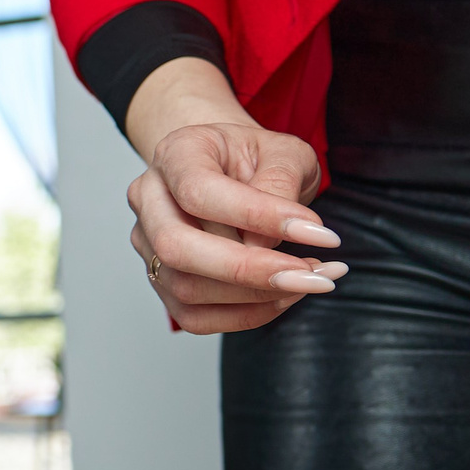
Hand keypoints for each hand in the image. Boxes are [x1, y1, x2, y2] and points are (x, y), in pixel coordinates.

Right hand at [121, 58, 340, 333]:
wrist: (230, 169)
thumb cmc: (256, 157)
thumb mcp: (284, 152)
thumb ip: (280, 184)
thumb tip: (270, 242)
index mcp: (174, 155)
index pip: (199, 192)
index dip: (258, 217)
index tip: (321, 235)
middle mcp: (148, 200)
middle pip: (176, 248)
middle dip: (249, 271)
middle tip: (314, 276)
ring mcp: (148, 244)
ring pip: (185, 288)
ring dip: (257, 295)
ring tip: (313, 280)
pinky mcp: (161, 280)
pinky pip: (194, 316)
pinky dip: (246, 315)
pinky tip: (284, 296)